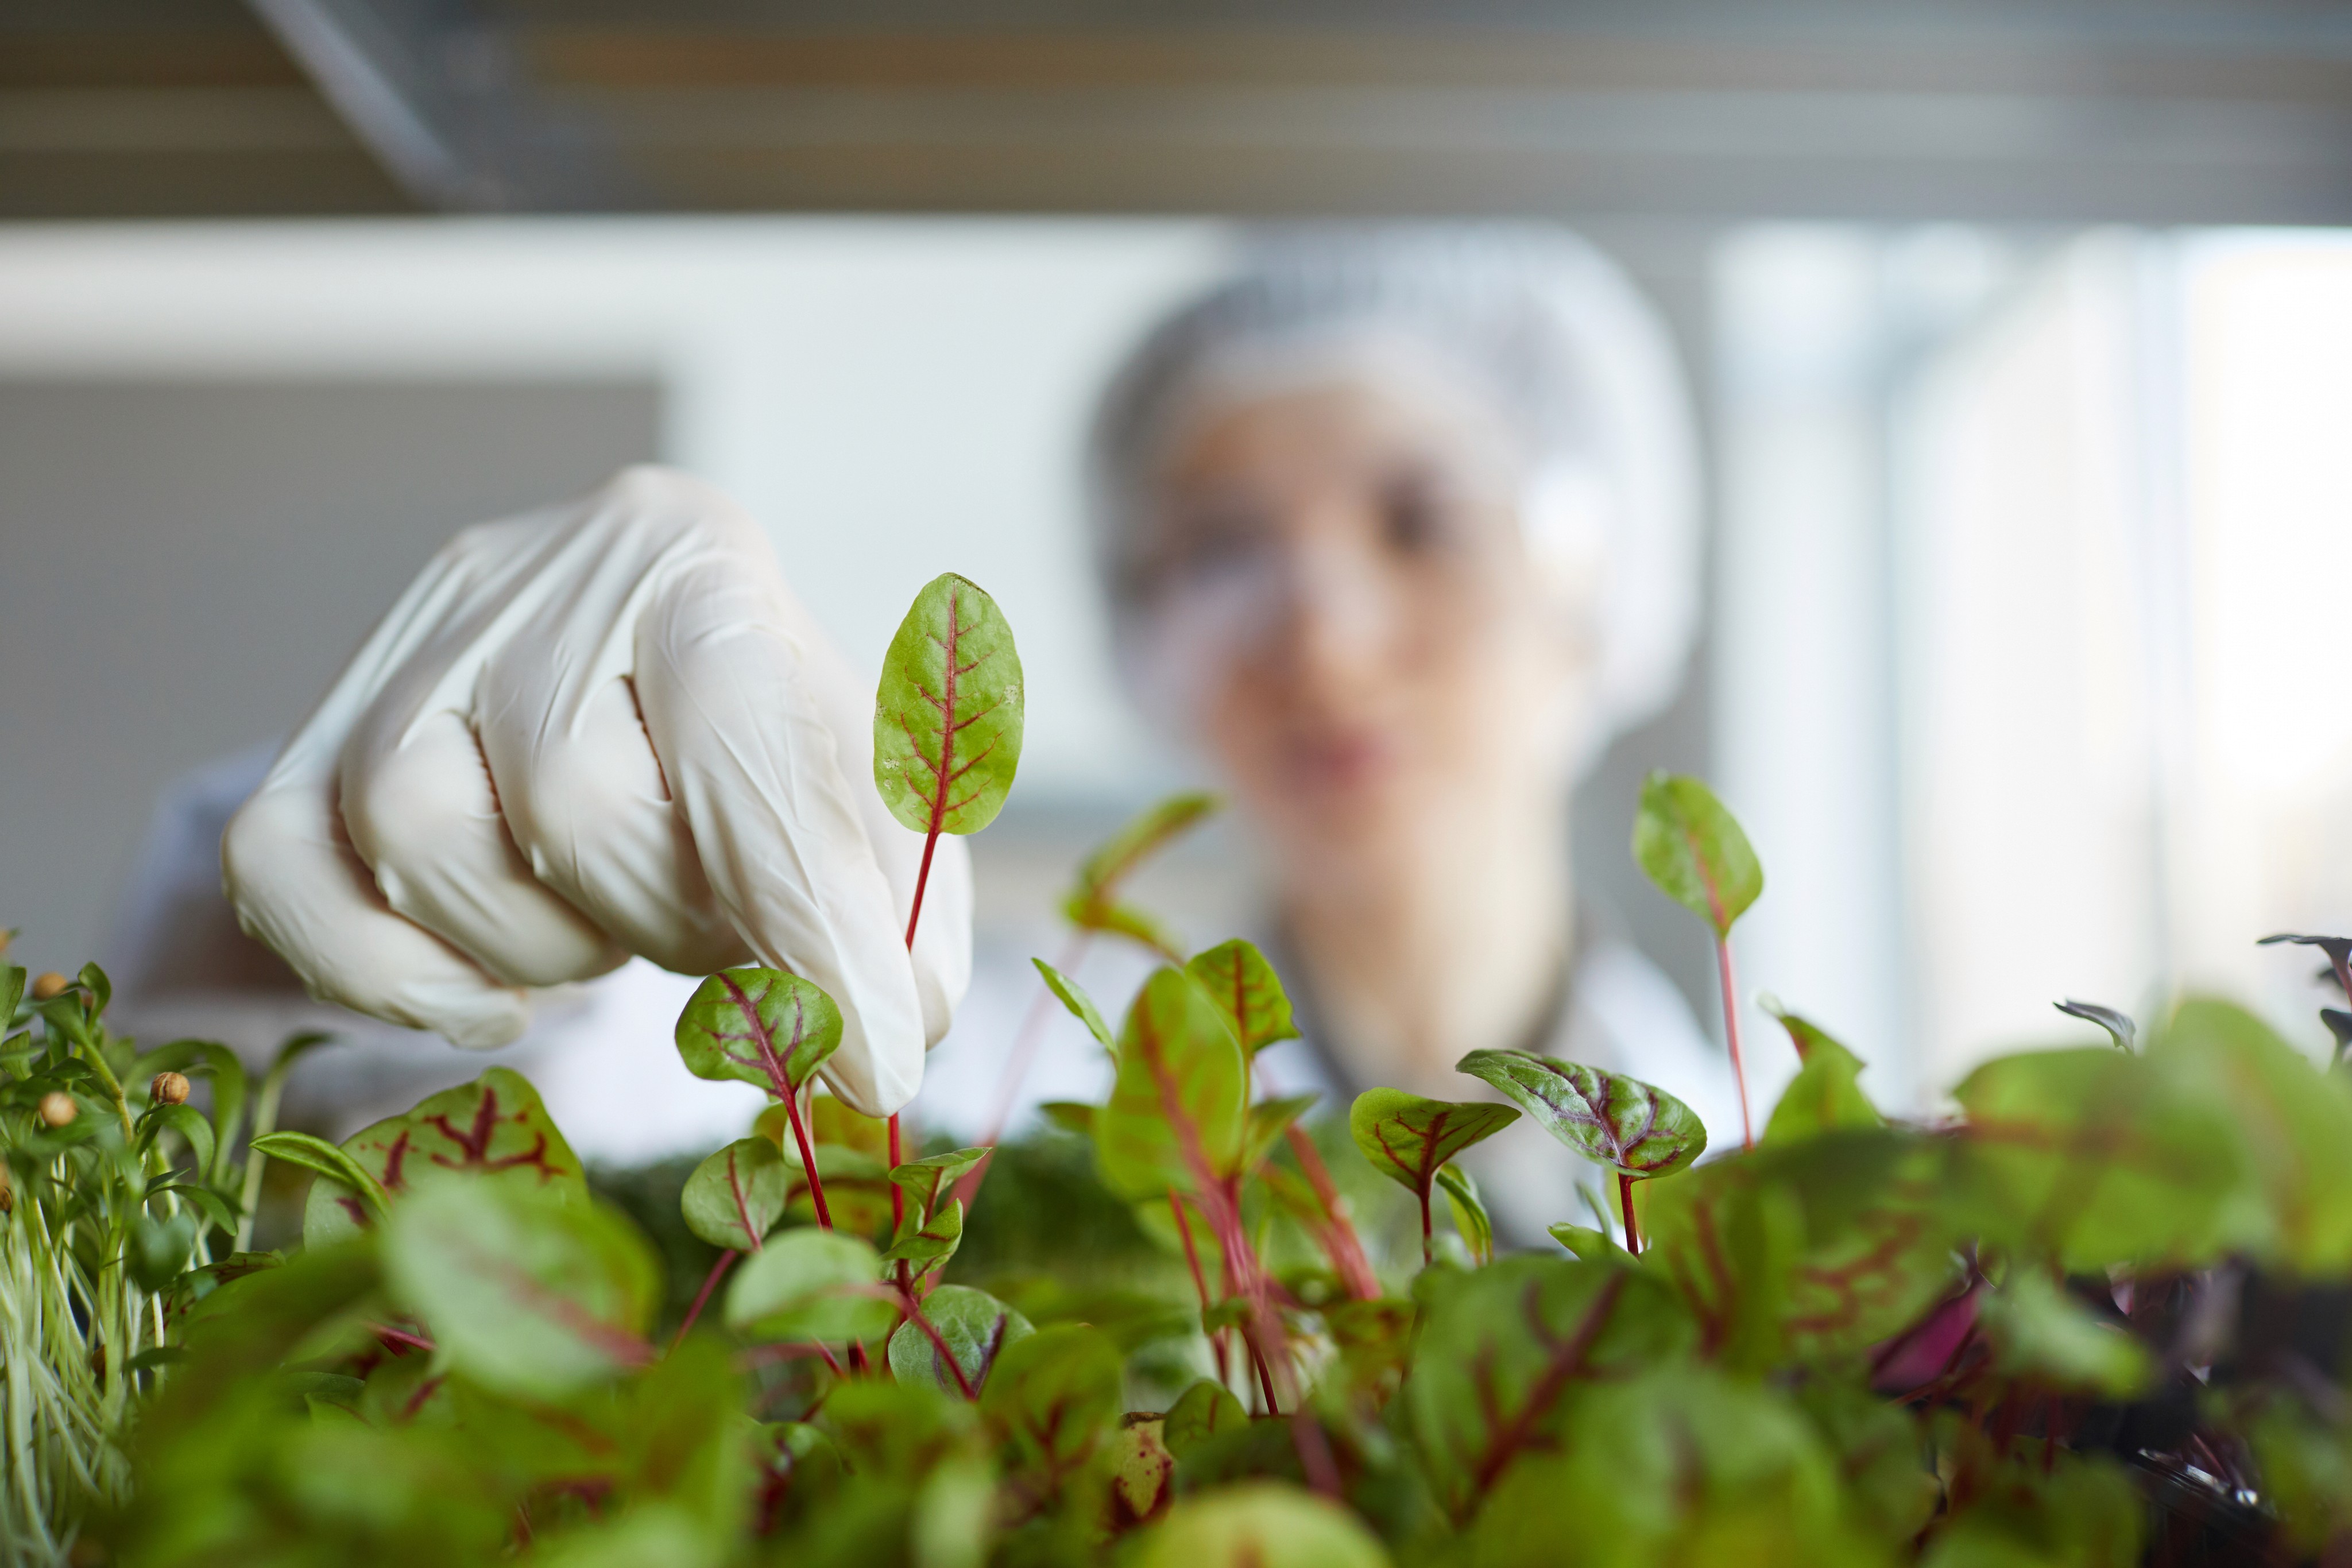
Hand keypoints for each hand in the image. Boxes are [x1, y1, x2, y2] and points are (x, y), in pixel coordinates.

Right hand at [222, 466, 970, 1116]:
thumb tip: (902, 1024)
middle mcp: (537, 580)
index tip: (877, 1065)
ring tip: (617, 920)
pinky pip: (284, 874)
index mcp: (700, 565)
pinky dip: (387, 973)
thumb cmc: (768, 735)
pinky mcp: (307, 735)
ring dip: (548, 942)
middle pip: (576, 806)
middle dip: (671, 919)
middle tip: (716, 929)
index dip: (811, 921)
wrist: (640, 661)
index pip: (742, 747)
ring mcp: (404, 650)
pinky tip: (493, 992)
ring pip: (428, 840)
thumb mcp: (870, 791)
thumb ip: (901, 900)